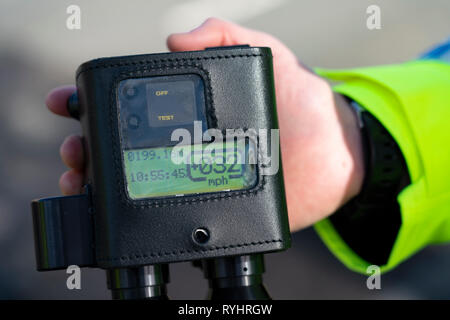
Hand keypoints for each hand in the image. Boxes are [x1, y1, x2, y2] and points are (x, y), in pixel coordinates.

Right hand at [46, 18, 364, 231]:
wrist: (336, 150)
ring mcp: (196, 180)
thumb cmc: (301, 99)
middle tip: (73, 152)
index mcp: (190, 110)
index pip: (131, 106)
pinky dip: (140, 223)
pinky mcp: (214, 211)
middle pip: (123, 149)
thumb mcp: (264, 54)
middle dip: (86, 149)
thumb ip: (225, 35)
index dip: (94, 104)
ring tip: (82, 186)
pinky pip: (172, 219)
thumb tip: (172, 37)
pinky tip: (119, 220)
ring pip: (136, 187)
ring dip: (100, 188)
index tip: (69, 103)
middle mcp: (186, 145)